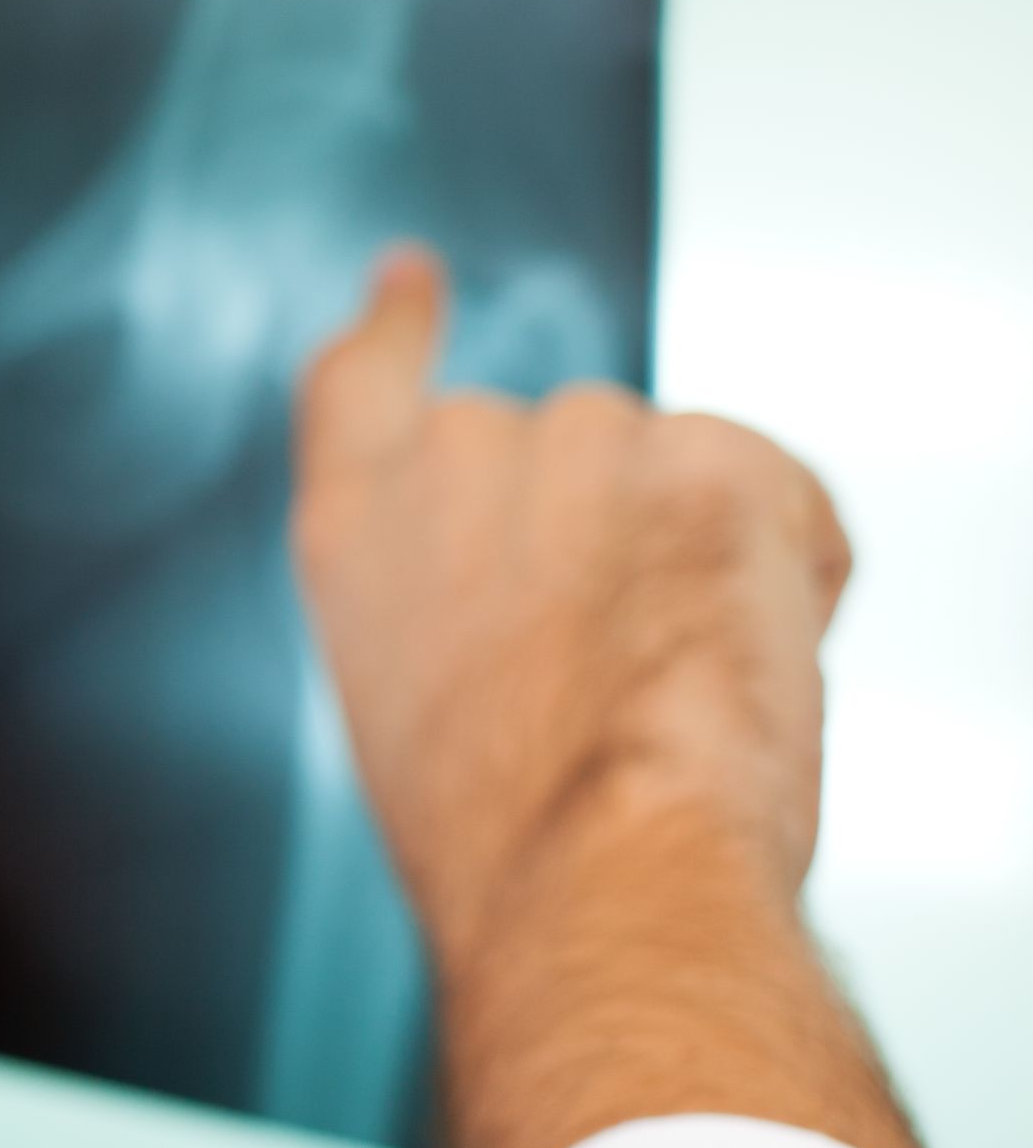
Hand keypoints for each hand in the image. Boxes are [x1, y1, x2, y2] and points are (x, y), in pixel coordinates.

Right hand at [298, 247, 845, 952]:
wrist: (590, 870)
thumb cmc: (505, 835)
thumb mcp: (413, 701)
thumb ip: (450, 595)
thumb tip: (559, 586)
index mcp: (354, 529)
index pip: (359, 382)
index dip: (393, 326)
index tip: (409, 278)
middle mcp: (457, 459)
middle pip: (563, 443)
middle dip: (612, 527)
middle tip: (616, 664)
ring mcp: (584, 443)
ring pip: (674, 468)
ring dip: (697, 553)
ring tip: (666, 685)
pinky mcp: (712, 458)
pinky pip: (785, 496)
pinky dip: (794, 572)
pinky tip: (744, 662)